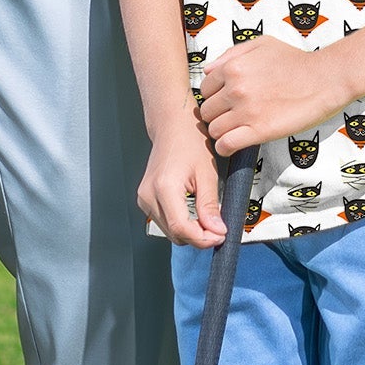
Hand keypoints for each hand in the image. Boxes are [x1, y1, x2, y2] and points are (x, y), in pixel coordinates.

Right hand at [138, 117, 225, 247]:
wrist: (171, 126)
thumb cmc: (188, 141)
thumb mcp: (207, 173)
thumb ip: (210, 205)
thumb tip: (217, 230)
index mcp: (164, 187)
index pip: (182, 229)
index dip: (204, 238)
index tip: (220, 235)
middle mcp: (149, 194)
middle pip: (175, 234)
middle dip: (199, 236)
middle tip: (218, 227)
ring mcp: (144, 198)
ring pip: (170, 232)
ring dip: (190, 232)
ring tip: (206, 217)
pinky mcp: (145, 199)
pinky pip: (165, 223)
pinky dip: (181, 224)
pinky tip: (193, 213)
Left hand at [197, 38, 355, 159]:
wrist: (324, 79)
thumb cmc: (295, 60)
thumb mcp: (261, 44)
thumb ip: (231, 53)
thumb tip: (208, 70)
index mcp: (232, 67)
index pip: (204, 89)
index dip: (214, 96)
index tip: (224, 102)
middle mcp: (234, 89)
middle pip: (207, 110)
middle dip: (216, 115)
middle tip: (230, 117)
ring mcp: (246, 111)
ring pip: (214, 129)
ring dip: (221, 132)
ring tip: (233, 131)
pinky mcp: (259, 131)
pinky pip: (227, 144)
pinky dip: (225, 147)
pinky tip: (233, 145)